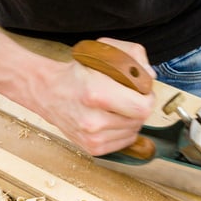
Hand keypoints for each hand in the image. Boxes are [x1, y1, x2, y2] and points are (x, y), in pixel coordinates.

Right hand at [10, 38, 155, 155]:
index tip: (141, 91)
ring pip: (133, 132)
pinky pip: (124, 142)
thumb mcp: (104, 52)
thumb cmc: (78, 72)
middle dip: (139, 107)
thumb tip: (151, 77)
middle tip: (126, 96)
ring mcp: (91, 137)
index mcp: (96, 93)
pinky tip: (110, 118)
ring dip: (130, 119)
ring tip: (115, 107)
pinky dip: (122, 131)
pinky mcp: (91, 148)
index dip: (148, 97)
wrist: (49, 92)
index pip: (142, 107)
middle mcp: (92, 120)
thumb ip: (133, 56)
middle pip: (140, 120)